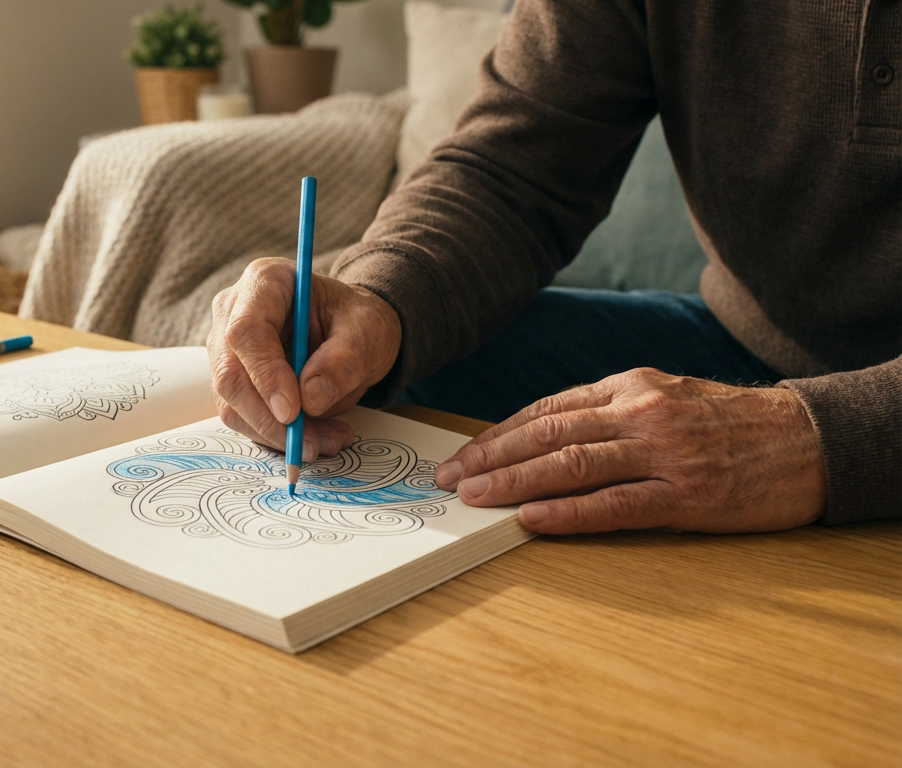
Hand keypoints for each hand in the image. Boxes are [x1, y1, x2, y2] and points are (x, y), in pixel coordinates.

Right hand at [207, 257, 401, 459]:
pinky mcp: (232, 379)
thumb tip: (310, 399)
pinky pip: (242, 417)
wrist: (351, 332)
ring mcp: (226, 348)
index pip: (246, 331)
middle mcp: (234, 312)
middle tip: (310, 444)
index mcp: (265, 281)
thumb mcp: (367, 331)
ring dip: (275, 434)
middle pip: (230, 374)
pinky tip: (313, 437)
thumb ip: (343, 360)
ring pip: (232, 403)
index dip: (265, 375)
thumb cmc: (356, 321)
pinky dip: (275, 436)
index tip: (292, 412)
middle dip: (269, 419)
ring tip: (326, 441)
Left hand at [435, 368, 826, 533]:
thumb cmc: (730, 423)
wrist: (809, 440)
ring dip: (515, 482)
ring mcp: (663, 453)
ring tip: (475, 498)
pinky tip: (532, 518)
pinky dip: (568, 512)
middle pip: (547, 434)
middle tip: (449, 479)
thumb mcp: (666, 396)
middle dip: (490, 458)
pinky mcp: (687, 494)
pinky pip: (616, 504)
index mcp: (630, 386)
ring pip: (572, 466)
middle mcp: (640, 412)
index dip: (497, 434)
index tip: (461, 455)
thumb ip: (609, 412)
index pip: (546, 410)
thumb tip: (542, 436)